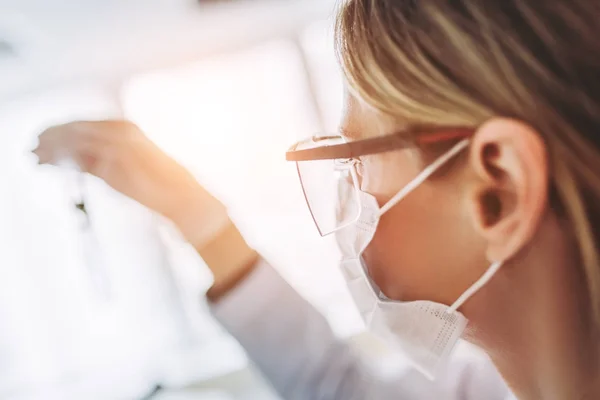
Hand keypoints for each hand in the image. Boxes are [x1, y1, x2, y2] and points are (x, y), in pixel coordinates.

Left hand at [32, 120, 229, 249]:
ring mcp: (117, 147)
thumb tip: (88, 162)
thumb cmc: (166, 185)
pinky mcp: (114, 165)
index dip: (64, 128)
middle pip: (76, 128)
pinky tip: (47, 162)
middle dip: (52, 135)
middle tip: (34, 145)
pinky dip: (59, 159)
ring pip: (73, 140)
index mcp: (129, 128)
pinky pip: (79, 158)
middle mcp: (122, 132)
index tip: (47, 135)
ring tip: (34, 154)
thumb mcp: (137, 165)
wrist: (184, 198)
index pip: (87, 123)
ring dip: (51, 147)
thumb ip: (113, 160)